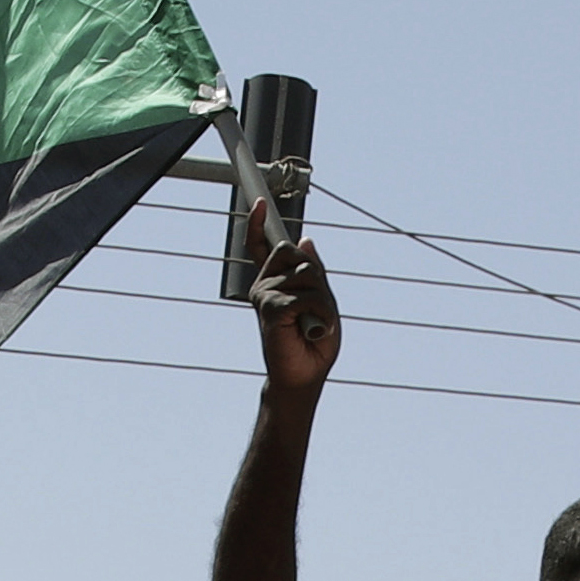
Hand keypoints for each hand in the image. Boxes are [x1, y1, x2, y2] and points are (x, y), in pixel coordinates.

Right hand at [251, 232, 341, 390]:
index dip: (257, 224)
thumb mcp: (321, 299)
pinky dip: (321, 313)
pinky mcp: (270, 309)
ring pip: (305, 274)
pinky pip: (306, 296)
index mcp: (274, 282)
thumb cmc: (313, 341)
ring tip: (315, 323)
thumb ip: (313, 272)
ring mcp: (264, 296)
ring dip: (322, 299)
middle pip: (290, 251)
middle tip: (316, 306)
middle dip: (314, 275)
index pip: (262, 247)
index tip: (259, 203)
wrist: (304, 376)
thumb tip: (306, 240)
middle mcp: (264, 286)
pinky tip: (316, 329)